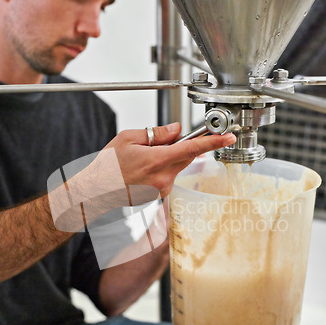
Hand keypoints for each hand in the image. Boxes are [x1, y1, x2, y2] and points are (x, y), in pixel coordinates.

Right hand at [106, 122, 235, 197]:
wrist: (98, 190)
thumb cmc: (109, 166)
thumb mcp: (129, 138)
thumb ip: (157, 133)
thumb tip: (176, 129)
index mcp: (156, 160)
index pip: (192, 148)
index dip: (212, 141)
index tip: (227, 137)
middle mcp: (163, 177)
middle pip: (185, 156)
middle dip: (180, 146)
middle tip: (159, 143)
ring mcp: (162, 189)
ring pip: (176, 166)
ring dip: (167, 158)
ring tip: (143, 160)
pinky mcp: (160, 195)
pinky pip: (169, 176)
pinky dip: (162, 169)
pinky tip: (143, 170)